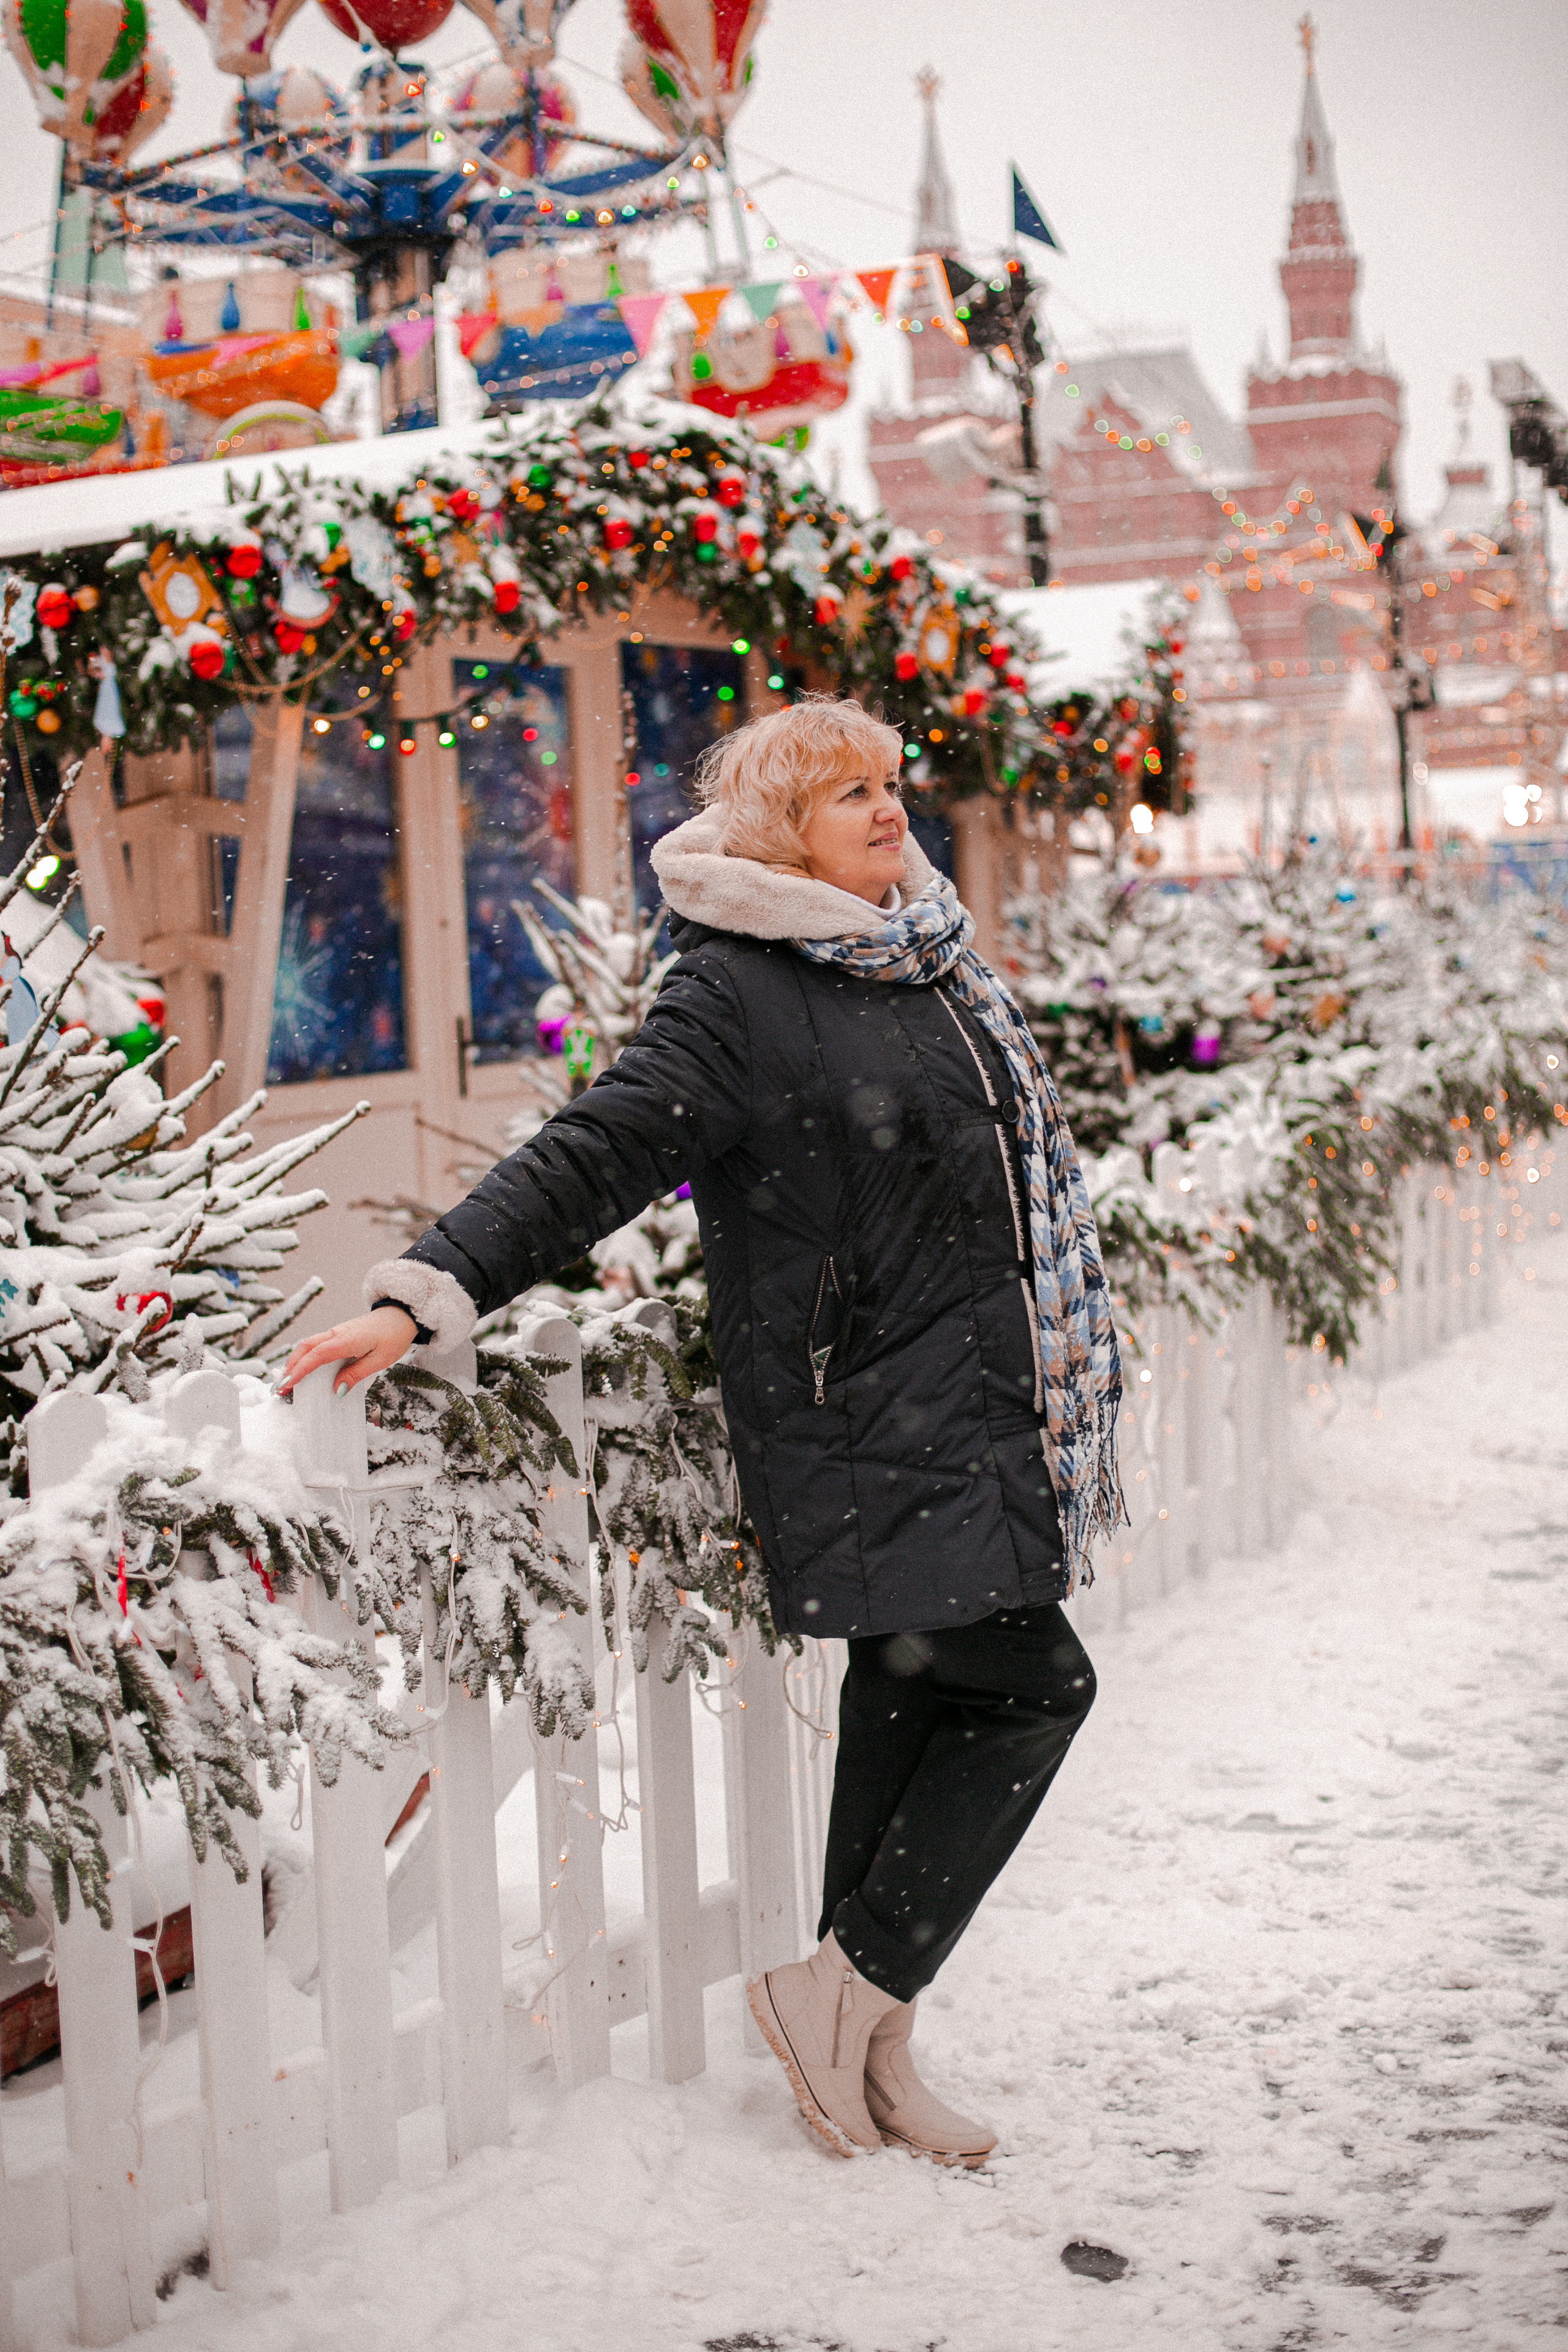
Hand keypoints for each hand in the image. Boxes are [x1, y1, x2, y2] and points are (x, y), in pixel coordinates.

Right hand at [277, 1304, 417, 1397]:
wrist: (400, 1316)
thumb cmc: (393, 1336)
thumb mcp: (380, 1360)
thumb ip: (357, 1374)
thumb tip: (338, 1389)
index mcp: (346, 1340)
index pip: (316, 1355)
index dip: (300, 1370)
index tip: (287, 1385)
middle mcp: (336, 1334)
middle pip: (305, 1347)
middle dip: (290, 1367)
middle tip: (280, 1388)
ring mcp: (335, 1333)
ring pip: (307, 1345)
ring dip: (295, 1361)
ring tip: (287, 1382)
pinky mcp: (338, 1335)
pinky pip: (316, 1345)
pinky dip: (305, 1357)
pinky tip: (303, 1370)